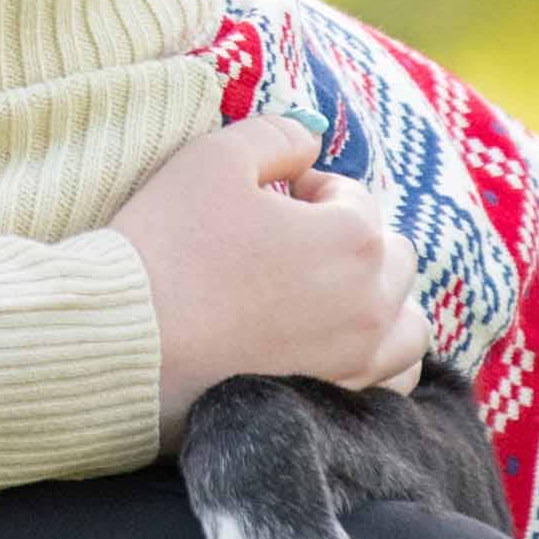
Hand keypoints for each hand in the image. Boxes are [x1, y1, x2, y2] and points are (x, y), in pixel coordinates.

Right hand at [107, 115, 431, 455]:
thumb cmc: (169, 243)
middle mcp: (372, 303)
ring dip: (381, 299)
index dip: (308, 187)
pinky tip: (339, 345)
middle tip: (291, 241)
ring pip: (407, 324)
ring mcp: (359, 362)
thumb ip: (275, 136)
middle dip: (352, 239)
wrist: (130, 341)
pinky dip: (379, 357)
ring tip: (328, 293)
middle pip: (393, 256)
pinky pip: (392, 380)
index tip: (266, 198)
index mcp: (353, 238)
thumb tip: (309, 139)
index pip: (354, 197)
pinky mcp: (336, 402)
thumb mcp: (212, 158)